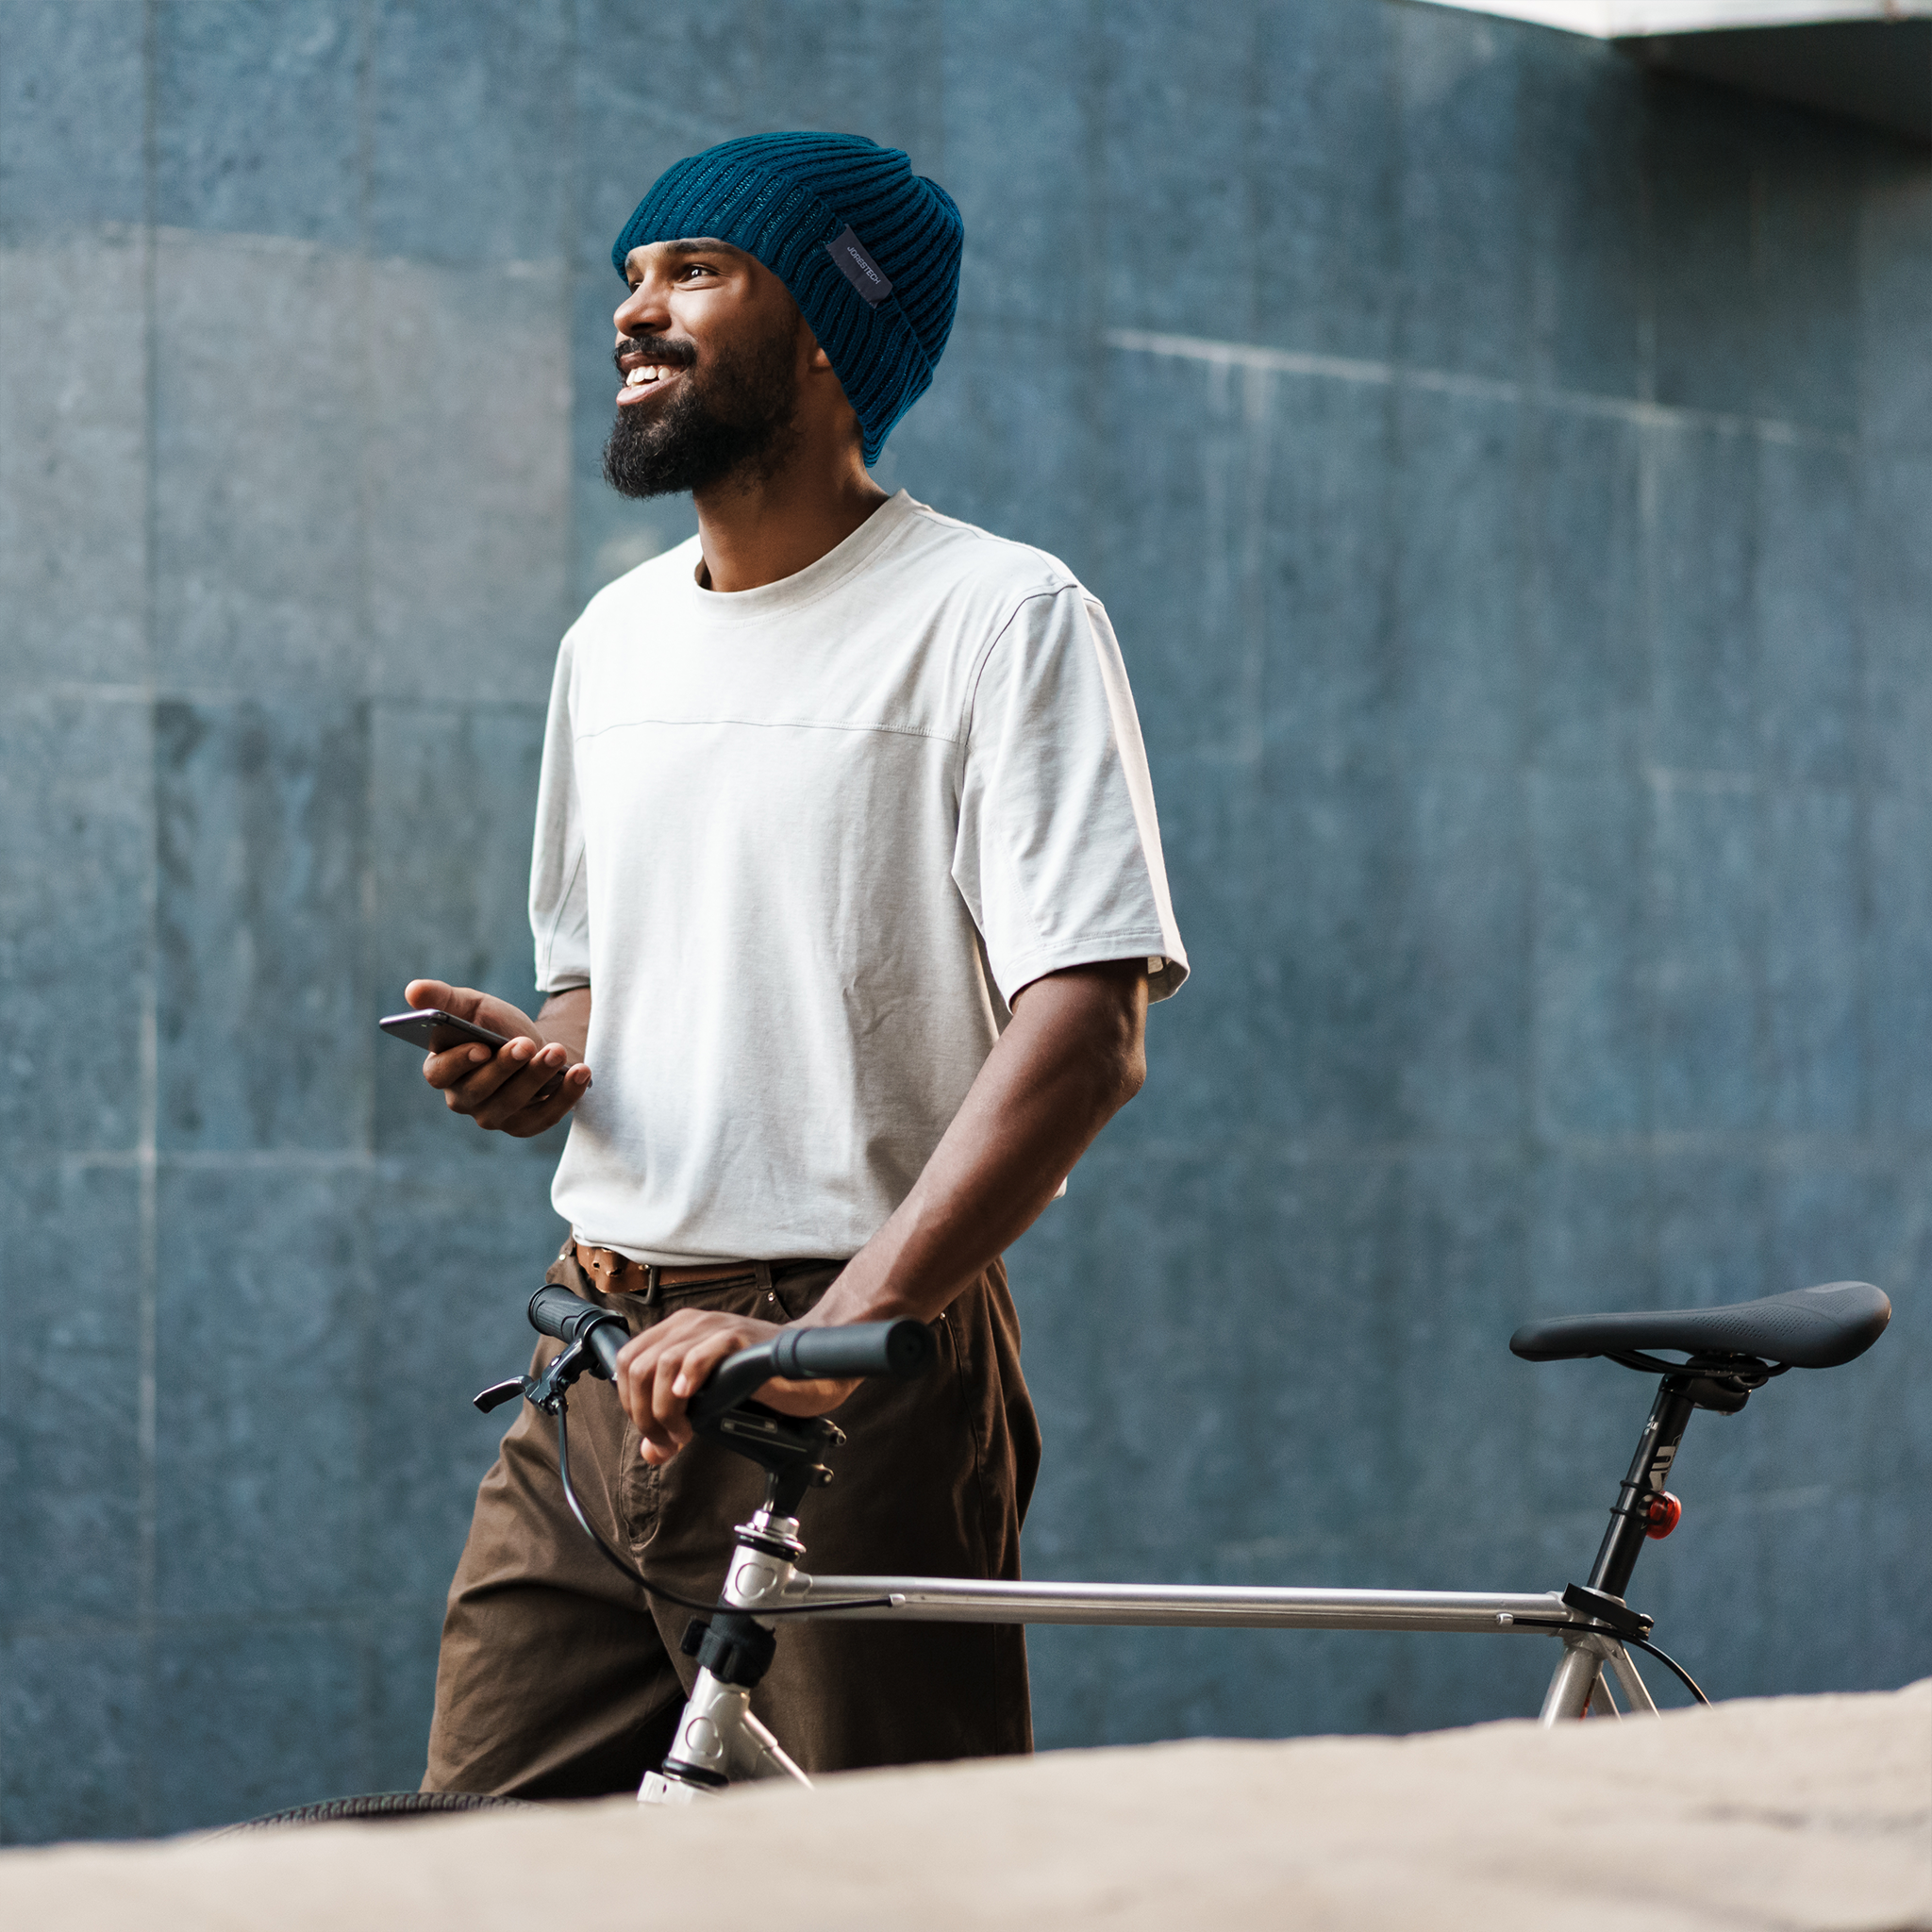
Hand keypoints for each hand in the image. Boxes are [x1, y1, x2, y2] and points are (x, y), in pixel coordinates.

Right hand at [404, 978, 591, 1137]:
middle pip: (479, 1091)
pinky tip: (581, 1073)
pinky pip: (544, 1118)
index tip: (481, 1047)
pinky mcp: (524, 1125)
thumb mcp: (472, 1006)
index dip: (459, 1062)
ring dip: (536, 1078)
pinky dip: (565, 1097)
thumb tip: (413, 991)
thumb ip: (442, 998)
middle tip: (527, 1044)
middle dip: (505, 1068)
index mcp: (442, 1070)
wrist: (534, 1044)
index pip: (440, 1074)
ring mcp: (494, 1116)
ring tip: (557, 1052)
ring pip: (512, 1105)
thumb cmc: (495, 1026)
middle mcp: (463, 1099)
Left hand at [611, 1308, 858, 1465]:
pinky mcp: (736, 1338)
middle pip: (636, 1367)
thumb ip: (676, 1421)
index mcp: (676, 1332)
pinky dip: (686, 1380)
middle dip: (643, 1413)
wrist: (809, 1369)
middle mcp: (689, 1324)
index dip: (630, 1404)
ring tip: (684, 1432)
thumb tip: (650, 1453)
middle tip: (668, 1440)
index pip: (625, 1363)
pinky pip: (696, 1355)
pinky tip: (689, 1399)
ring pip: (660, 1364)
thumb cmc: (760, 1381)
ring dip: (663, 1408)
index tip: (654, 1434)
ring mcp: (712, 1328)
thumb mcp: (709, 1401)